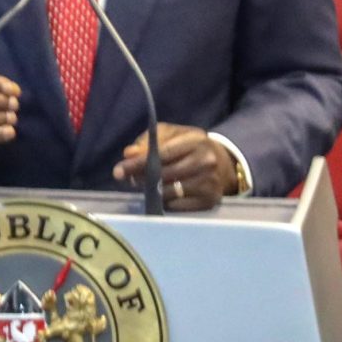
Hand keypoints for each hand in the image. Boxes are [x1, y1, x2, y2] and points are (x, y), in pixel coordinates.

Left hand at [113, 125, 237, 213]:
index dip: (138, 163)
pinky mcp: (210, 200)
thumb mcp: (173, 135)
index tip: (118, 170)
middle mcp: (206, 161)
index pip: (162, 153)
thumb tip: (128, 154)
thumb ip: (149, 141)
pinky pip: (178, 206)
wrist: (223, 163)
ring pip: (170, 192)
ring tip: (145, 187)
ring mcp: (210, 183)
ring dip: (152, 192)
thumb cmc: (190, 147)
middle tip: (129, 180)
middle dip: (142, 178)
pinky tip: (162, 197)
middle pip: (165, 174)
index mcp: (196, 140)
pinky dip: (166, 203)